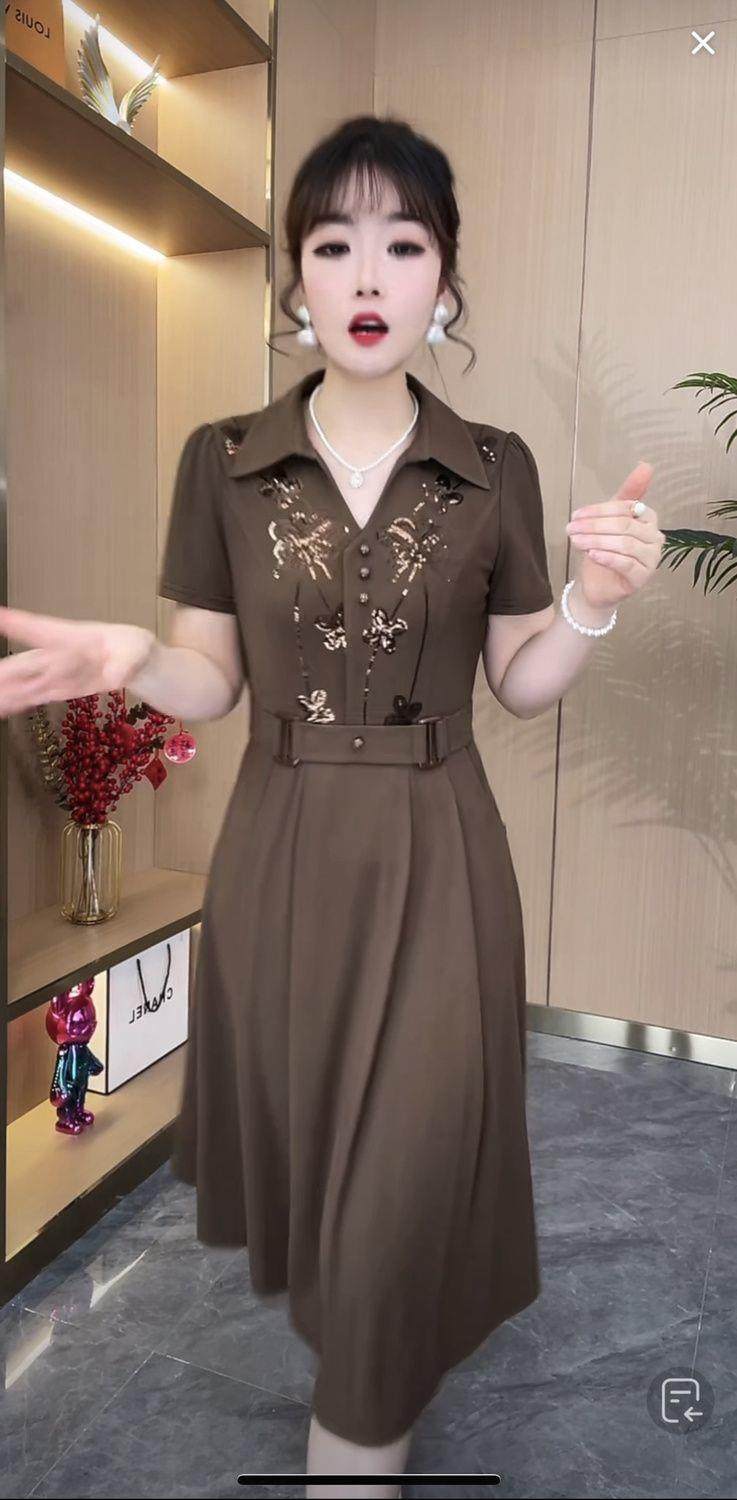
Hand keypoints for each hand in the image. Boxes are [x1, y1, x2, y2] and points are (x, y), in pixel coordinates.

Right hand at [0, 606, 155, 718]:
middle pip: (23, 663)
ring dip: (7, 691)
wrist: (133, 661)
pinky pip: (31, 697)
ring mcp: (53, 673)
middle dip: (6, 672)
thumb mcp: (135, 652)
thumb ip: (124, 663)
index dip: (17, 624)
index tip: (0, 616)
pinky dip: (15, 703)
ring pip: (22, 682)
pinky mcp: (56, 690)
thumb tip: (115, 676)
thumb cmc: (131, 647)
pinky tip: (3, 707)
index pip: (39, 629)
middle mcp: (55, 655)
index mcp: (70, 637)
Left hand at [565, 461, 662, 610]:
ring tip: (576, 541)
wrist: (597, 585)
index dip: (599, 510)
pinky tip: (592, 555)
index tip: (576, 514)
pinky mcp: (643, 577)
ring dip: (596, 540)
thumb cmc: (604, 549)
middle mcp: (655, 538)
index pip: (626, 508)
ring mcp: (652, 559)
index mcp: (648, 519)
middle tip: (571, 528)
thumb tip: (646, 465)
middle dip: (594, 525)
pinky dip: (607, 557)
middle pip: (625, 525)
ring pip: (625, 544)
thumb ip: (626, 493)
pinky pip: (626, 564)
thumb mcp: (609, 519)